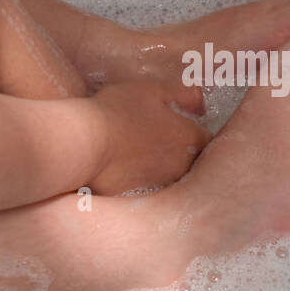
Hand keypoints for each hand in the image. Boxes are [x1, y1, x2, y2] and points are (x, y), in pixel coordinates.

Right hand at [89, 81, 210, 194]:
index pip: (206, 142)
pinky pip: (147, 191)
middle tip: (154, 142)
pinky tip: (125, 172)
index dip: (193, 134)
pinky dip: (141, 183)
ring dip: (160, 170)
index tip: (178, 129)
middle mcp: (182, 168)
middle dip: (179, 155)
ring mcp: (162, 186)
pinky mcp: (141, 200)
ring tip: (137, 157)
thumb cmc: (117, 111)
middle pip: (191, 163)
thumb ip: (184, 94)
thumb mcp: (153, 90)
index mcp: (191, 140)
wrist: (83, 144)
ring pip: (170, 179)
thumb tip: (201, 104)